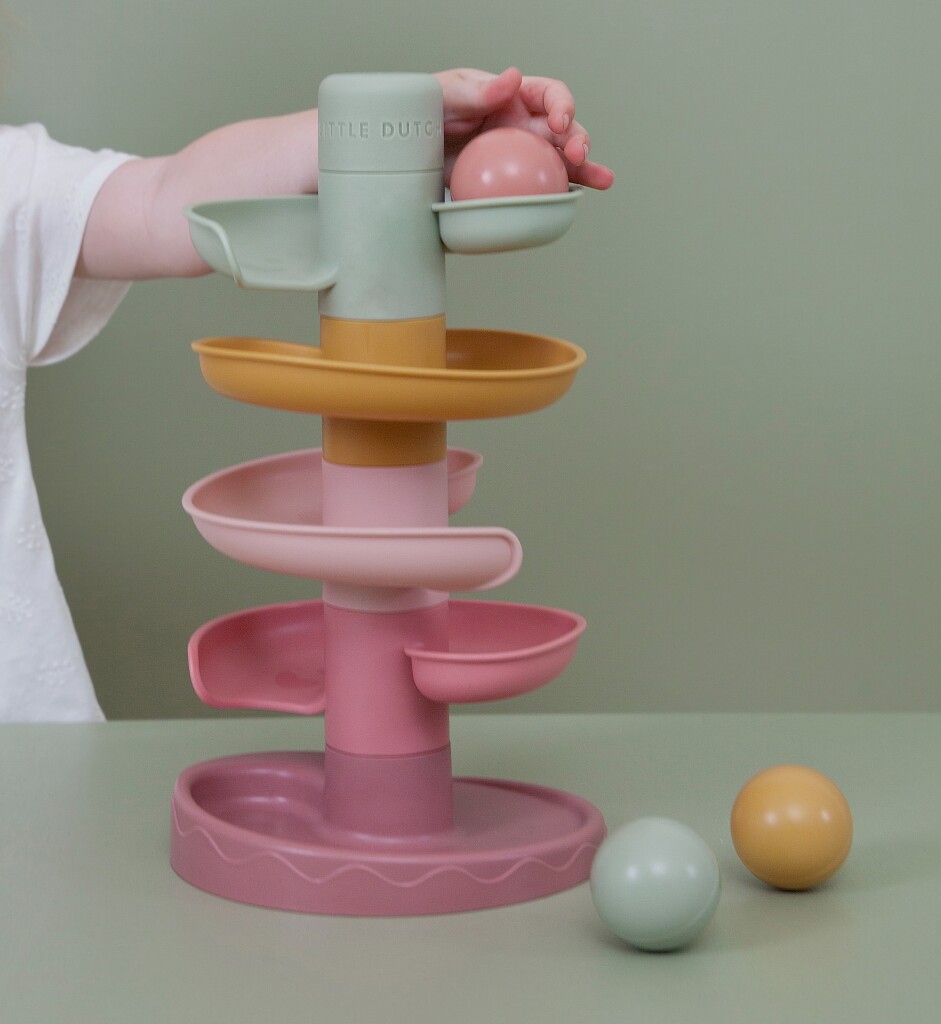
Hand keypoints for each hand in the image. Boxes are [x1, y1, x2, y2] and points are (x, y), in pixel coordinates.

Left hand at [434, 67, 613, 190]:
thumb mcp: (445, 94)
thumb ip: (476, 90)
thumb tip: (510, 79)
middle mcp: (524, 127)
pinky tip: (566, 207)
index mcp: (514, 98)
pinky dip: (553, 200)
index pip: (549, 95)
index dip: (562, 104)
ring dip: (584, 171)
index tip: (559, 120)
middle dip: (578, 140)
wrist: (409, 152)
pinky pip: (536, 193)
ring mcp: (520, 159)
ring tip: (601, 180)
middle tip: (577, 155)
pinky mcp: (511, 187)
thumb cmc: (427, 112)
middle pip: (563, 131)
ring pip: (559, 163)